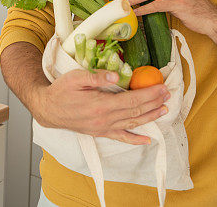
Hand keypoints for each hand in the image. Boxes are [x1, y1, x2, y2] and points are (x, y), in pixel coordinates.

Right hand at [34, 69, 169, 144]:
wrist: (48, 109)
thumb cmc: (61, 90)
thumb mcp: (76, 78)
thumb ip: (97, 76)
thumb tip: (117, 76)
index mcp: (101, 105)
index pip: (132, 100)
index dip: (149, 94)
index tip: (162, 87)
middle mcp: (105, 120)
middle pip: (136, 112)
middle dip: (154, 103)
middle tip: (168, 95)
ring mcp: (103, 128)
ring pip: (132, 124)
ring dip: (150, 117)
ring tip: (164, 110)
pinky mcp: (100, 132)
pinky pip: (121, 137)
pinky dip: (135, 139)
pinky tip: (147, 140)